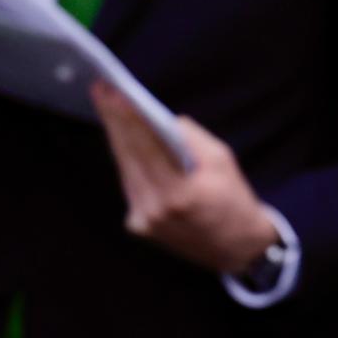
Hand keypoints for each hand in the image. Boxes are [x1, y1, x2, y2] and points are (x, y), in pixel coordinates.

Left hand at [92, 82, 277, 274]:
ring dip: (118, 137)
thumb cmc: (234, 198)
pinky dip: (128, 160)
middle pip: (127, 155)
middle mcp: (154, 208)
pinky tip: (124, 139)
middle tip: (101, 90)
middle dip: (114, 120)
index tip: (111, 92)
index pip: (145, 145)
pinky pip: (130, 184)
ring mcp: (143, 220)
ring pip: (125, 168)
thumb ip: (190, 137)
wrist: (237, 247)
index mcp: (179, 192)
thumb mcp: (222, 159)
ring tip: (109, 108)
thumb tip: (160, 118)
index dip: (126, 116)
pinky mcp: (138, 225)